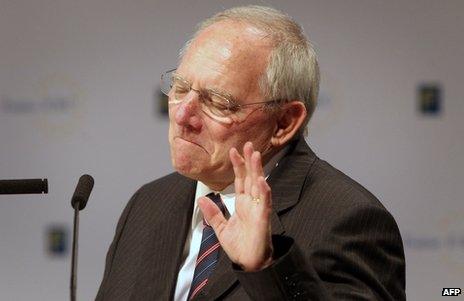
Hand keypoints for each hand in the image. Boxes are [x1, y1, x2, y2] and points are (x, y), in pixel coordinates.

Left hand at [198, 142, 273, 271]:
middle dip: (249, 161)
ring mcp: (259, 209)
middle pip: (251, 177)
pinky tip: (261, 180)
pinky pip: (265, 202)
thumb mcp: (221, 228)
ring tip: (255, 155)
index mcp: (242, 204)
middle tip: (248, 144)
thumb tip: (201, 199)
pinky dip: (264, 191)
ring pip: (259, 185)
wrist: (249, 264)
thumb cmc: (239, 246)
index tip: (233, 151)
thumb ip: (213, 213)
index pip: (240, 180)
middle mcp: (252, 203)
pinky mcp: (263, 219)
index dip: (238, 165)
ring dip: (258, 170)